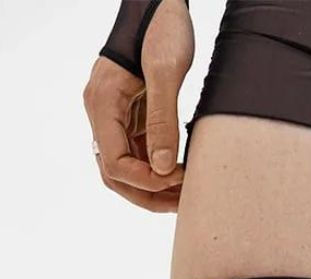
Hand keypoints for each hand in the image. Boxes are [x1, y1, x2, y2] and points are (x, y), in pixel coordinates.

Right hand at [84, 0, 193, 211]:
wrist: (160, 2)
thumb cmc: (162, 27)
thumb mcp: (167, 72)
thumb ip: (163, 120)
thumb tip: (162, 168)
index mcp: (103, 104)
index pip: (115, 164)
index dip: (146, 181)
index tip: (178, 178)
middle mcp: (102, 113)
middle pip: (115, 174)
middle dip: (147, 194)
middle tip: (181, 203)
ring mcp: (115, 116)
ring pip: (127, 168)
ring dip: (153, 187)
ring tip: (184, 195)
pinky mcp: (130, 116)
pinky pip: (138, 154)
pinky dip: (157, 170)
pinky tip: (181, 175)